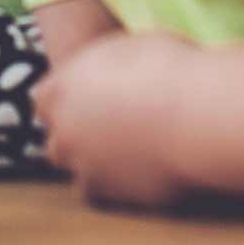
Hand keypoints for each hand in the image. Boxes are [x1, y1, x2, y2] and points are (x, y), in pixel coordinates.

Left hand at [34, 30, 199, 208]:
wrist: (200, 114)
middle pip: (56, 140)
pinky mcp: (110, 195)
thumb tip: (113, 73)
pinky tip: (142, 172)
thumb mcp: (131, 49)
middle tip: (109, 127)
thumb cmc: (173, 69)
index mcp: (63, 87)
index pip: (43, 99)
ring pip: (77, 170)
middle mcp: (65, 130)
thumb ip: (108, 67)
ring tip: (130, 152)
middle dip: (75, 136)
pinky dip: (117, 186)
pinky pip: (103, 195)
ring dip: (94, 163)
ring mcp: (85, 166)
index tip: (89, 97)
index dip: (66, 100)